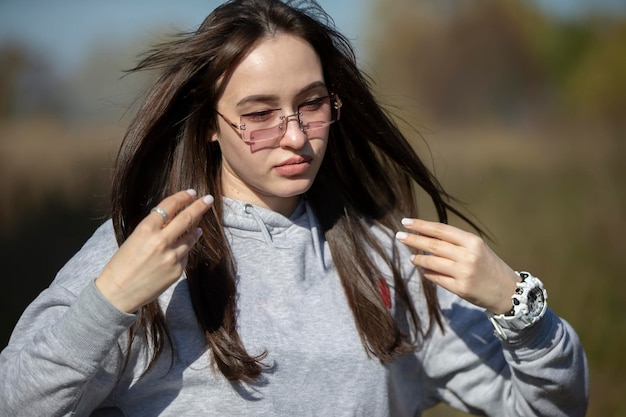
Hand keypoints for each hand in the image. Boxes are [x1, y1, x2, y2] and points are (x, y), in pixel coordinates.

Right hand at [95, 189, 213, 312]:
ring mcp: (172, 257)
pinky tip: (178, 252)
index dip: (182, 197)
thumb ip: (154, 229)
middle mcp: (161, 241)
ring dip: (195, 230)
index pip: (169, 206)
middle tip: (209, 199)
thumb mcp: (134, 239)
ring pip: (190, 237)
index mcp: (146, 229)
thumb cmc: (122, 264)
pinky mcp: (178, 270)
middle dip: (200, 206)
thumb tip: (174, 219)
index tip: (192, 192)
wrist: (118, 294)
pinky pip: (185, 255)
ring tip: (198, 227)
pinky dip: (184, 251)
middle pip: (187, 218)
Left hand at [395, 218, 518, 314]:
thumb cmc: (490, 266)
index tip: (406, 222)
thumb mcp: (477, 249)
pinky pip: (437, 278)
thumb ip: (455, 244)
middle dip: (413, 240)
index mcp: (472, 241)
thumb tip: (427, 239)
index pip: (441, 230)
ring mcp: (463, 273)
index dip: (421, 225)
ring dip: (418, 259)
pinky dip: (427, 273)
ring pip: (431, 262)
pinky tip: (423, 270)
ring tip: (411, 257)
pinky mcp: (460, 288)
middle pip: (433, 245)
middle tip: (399, 236)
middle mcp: (467, 255)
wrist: (509, 291)